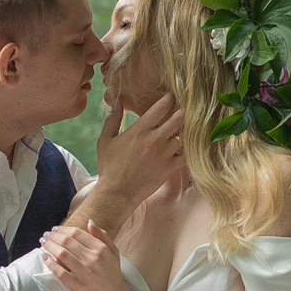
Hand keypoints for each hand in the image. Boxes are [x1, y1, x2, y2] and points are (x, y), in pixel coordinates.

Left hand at [41, 222, 128, 290]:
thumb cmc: (114, 278)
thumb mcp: (114, 254)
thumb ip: (103, 236)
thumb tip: (90, 222)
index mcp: (101, 249)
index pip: (77, 233)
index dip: (62, 229)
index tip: (54, 230)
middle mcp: (93, 259)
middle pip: (67, 241)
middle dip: (52, 236)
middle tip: (45, 235)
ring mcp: (85, 273)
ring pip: (62, 254)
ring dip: (49, 246)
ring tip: (42, 243)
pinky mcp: (78, 286)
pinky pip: (60, 272)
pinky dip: (50, 263)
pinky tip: (44, 258)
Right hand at [89, 94, 183, 221]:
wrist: (118, 193)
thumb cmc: (110, 167)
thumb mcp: (105, 141)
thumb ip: (112, 120)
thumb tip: (117, 102)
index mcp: (140, 130)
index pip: (160, 108)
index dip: (168, 100)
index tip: (170, 97)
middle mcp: (155, 139)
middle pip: (178, 119)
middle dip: (181, 113)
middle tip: (181, 111)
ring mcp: (165, 154)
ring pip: (183, 137)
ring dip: (182, 134)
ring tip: (179, 133)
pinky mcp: (170, 167)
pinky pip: (185, 155)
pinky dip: (184, 152)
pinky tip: (179, 151)